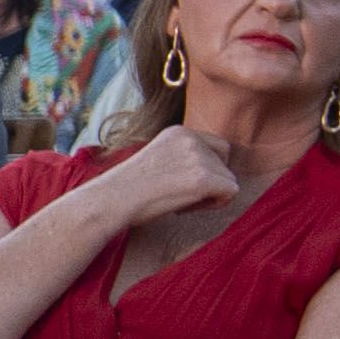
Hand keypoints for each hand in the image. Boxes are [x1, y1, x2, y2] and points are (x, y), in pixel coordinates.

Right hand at [94, 121, 246, 229]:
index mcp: (178, 132)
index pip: (217, 146)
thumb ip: (182, 157)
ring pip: (228, 179)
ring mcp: (198, 158)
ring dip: (209, 195)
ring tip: (177, 200)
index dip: (207, 168)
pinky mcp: (203, 179)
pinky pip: (230, 192)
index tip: (180, 181)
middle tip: (180, 193)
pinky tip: (185, 206)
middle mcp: (191, 139)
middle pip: (225, 162)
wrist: (109, 201)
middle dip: (211, 180)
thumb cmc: (126, 190)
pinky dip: (214, 204)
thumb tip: (212, 172)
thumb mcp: (156, 160)